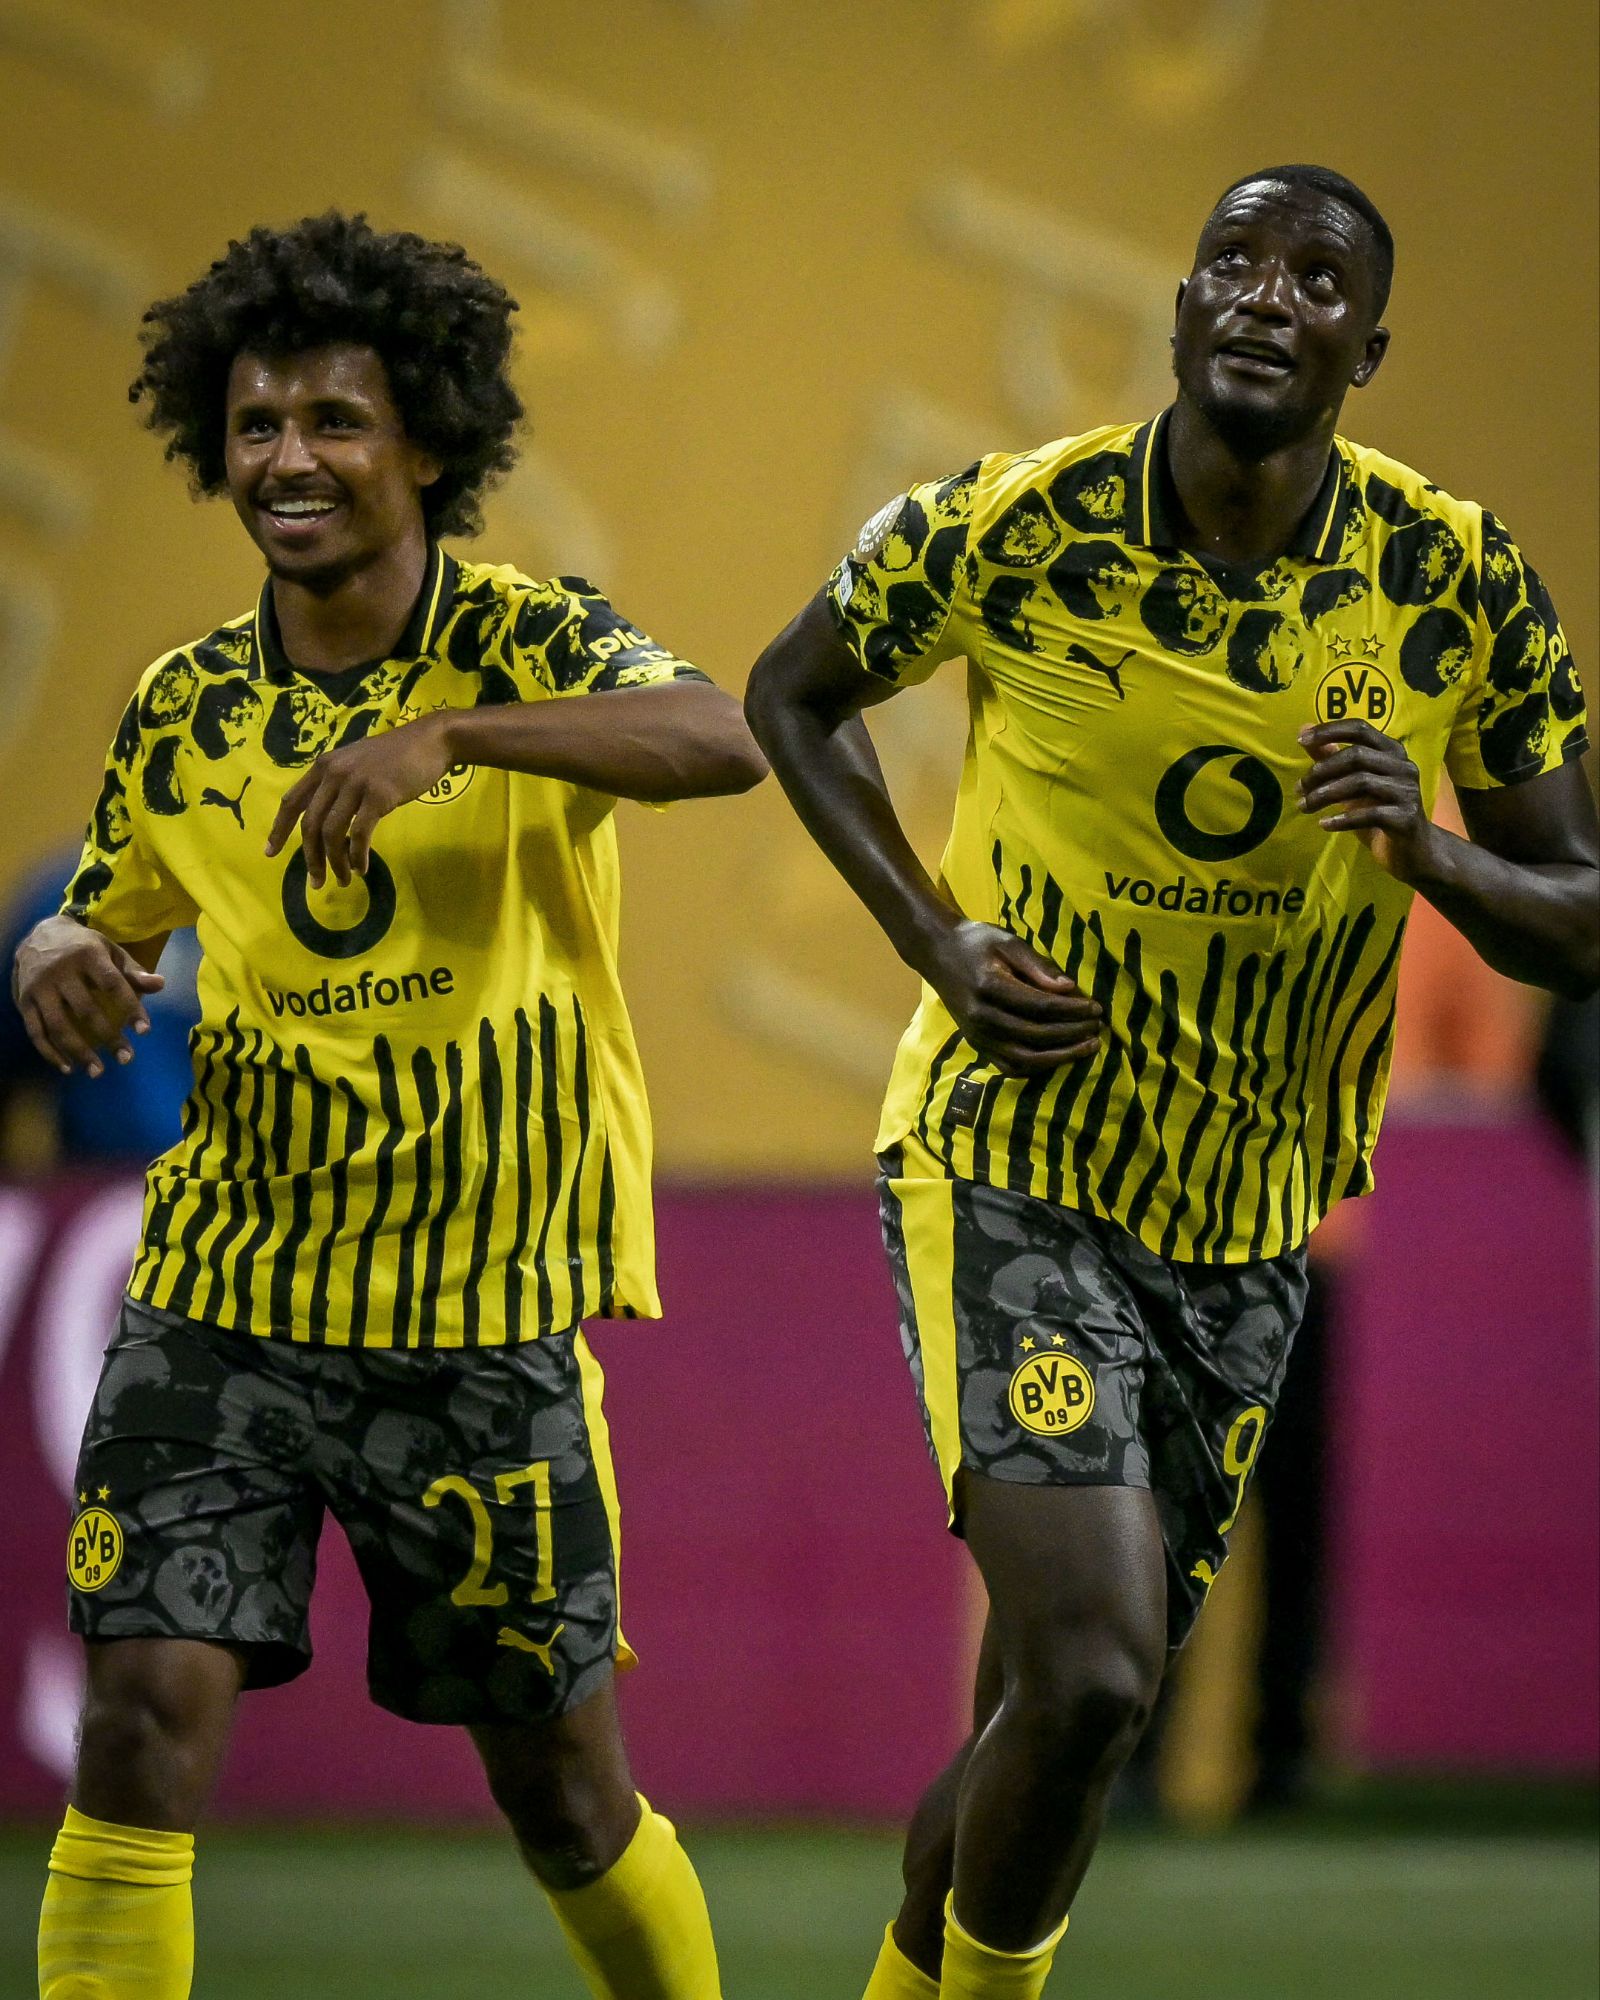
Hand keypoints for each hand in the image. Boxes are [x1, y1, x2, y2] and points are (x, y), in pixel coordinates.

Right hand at [12, 915, 163, 1076]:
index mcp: (87, 955)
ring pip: (58, 1026)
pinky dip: (50, 1053)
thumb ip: (133, 971)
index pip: (113, 984)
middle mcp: (60, 971)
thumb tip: (161, 984)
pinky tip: (68, 1067)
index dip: (130, 1008)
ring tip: (97, 1071)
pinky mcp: (23, 1001)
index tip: (144, 1031)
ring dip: (78, 1052)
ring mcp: (39, 987)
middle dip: (108, 1037)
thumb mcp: (110, 950)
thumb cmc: (83, 947)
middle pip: (86, 1010)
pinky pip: (35, 1031)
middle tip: (127, 1059)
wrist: (37, 935)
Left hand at [265, 712, 454, 886]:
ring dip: (334, 862)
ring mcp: (355, 784)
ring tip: (342, 880)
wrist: (431, 741)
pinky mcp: (378, 795)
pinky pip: (359, 834)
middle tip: (316, 882)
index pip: (292, 801)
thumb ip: (339, 786)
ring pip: (332, 833)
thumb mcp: (357, 763)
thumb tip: (328, 823)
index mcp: (324, 766)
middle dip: (310, 858)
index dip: (279, 829)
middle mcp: (334, 773)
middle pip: (310, 824)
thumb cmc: (397, 755)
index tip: (271, 853)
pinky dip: (357, 856)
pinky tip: (362, 868)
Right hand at [924, 919, 1101, 1075]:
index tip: (1097, 1007)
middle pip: (1036, 1034)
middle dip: (1072, 1033)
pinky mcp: (976, 1045)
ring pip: (1024, 1058)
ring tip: (1087, 1047)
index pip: (1040, 1006)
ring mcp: (977, 1035)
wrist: (938, 953)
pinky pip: (1009, 1066)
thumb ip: (1038, 965)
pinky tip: (1060, 1058)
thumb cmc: (977, 942)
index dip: (1072, 1010)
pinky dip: (1037, 1067)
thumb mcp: (1008, 941)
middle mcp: (981, 1017)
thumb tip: (1069, 988)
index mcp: (989, 987)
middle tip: (1098, 1027)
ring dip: (1060, 1057)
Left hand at [1297, 720, 1440, 882]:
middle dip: (1322, 771)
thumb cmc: (1379, 811)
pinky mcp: (1406, 818)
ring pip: (1361, 782)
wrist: (1412, 850)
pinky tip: (1324, 824)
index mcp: (1391, 751)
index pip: (1360, 728)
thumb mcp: (1351, 782)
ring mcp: (1407, 791)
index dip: (1330, 731)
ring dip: (1326, 794)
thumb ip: (1330, 756)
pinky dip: (1343, 819)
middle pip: (1357, 756)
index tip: (1301, 741)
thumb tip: (1303, 729)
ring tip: (1304, 807)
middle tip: (1299, 789)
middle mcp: (1403, 765)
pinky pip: (1370, 814)